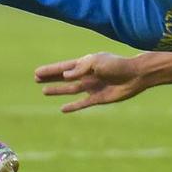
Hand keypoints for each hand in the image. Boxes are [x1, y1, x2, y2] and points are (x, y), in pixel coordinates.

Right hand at [34, 53, 150, 112]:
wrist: (136, 76)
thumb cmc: (117, 65)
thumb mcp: (97, 63)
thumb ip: (81, 68)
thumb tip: (65, 74)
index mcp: (85, 63)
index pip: (63, 67)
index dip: (50, 70)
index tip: (37, 72)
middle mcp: (87, 75)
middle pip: (64, 78)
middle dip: (51, 78)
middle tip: (36, 78)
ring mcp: (92, 87)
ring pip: (70, 90)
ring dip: (57, 90)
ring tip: (44, 91)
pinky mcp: (98, 98)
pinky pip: (82, 103)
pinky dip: (72, 106)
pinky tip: (62, 109)